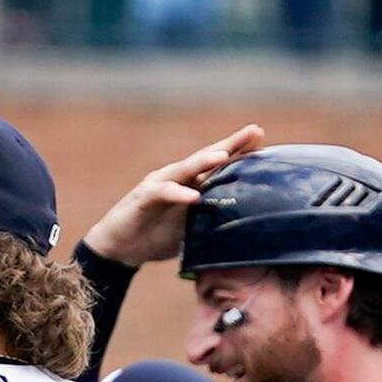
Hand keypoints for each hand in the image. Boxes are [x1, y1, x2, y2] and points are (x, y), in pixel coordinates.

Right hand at [76, 126, 268, 269]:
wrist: (119, 250)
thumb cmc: (155, 236)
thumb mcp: (190, 228)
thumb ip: (210, 219)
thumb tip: (242, 225)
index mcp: (189, 183)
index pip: (217, 164)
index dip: (238, 151)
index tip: (262, 139)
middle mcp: (176, 177)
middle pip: (205, 157)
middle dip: (230, 144)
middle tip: (254, 131)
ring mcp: (158, 184)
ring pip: (184, 169)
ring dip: (203, 162)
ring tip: (222, 156)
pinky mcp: (143, 198)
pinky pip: (162, 193)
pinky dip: (178, 194)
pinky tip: (193, 197)